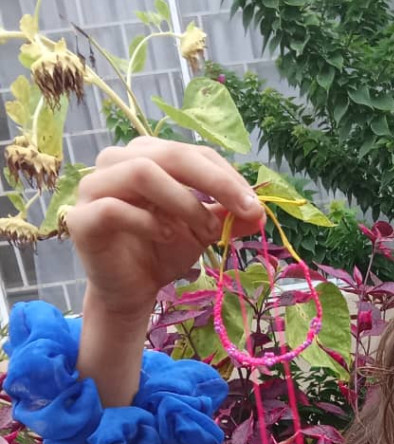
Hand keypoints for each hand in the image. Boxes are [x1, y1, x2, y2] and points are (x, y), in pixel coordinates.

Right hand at [67, 137, 265, 317]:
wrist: (131, 291)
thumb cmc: (163, 252)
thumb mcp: (203, 231)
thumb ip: (228, 217)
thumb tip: (262, 212)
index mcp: (147, 155)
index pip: (192, 152)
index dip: (227, 175)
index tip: (254, 205)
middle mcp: (117, 162)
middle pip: (170, 154)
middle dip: (214, 182)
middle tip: (242, 211)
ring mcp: (94, 187)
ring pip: (142, 173)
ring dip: (184, 202)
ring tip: (205, 232)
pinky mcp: (82, 219)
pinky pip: (116, 209)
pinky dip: (149, 222)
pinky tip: (168, 237)